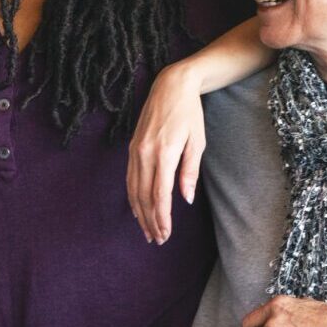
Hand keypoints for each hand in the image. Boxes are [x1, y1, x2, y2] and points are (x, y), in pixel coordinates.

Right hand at [126, 62, 207, 244]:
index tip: (165, 234)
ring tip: (147, 231)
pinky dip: (132, 196)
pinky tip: (137, 208)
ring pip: (133, 189)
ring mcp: (135, 150)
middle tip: (157, 239)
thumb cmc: (190, 114)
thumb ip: (189, 172)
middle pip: (144, 196)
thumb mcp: (197, 142)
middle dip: (150, 221)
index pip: (159, 194)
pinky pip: (129, 177)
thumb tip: (184, 199)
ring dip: (139, 212)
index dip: (162, 217)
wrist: (171, 86)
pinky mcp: (132, 147)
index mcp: (164, 153)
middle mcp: (144, 153)